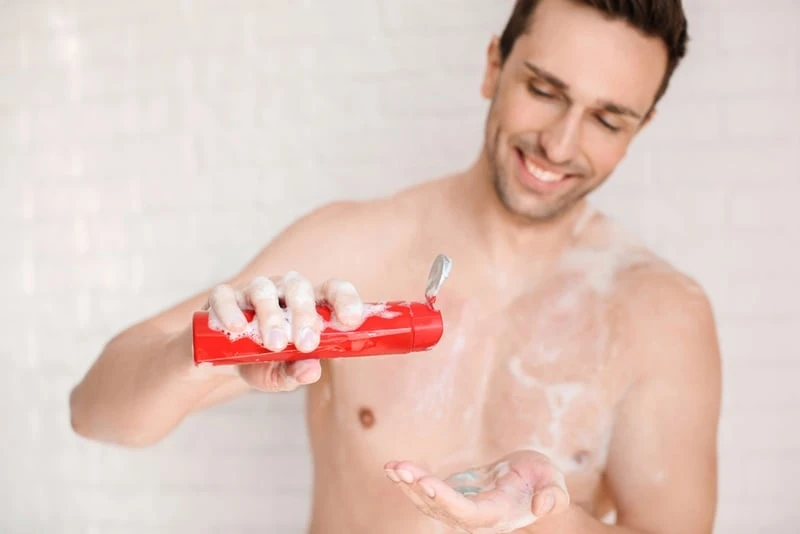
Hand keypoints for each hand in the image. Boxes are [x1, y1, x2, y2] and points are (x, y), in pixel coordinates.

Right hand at [204, 272, 363, 390]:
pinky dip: (231, 309)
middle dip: (304, 315)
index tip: (350, 321)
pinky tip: (237, 327)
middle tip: (306, 344)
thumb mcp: (279, 375)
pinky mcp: (223, 296)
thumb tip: (312, 370)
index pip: (332, 290)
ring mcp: (252, 291)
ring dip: (271, 316)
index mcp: (307, 304)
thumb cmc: (260, 362)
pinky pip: (226, 295)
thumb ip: (296, 373)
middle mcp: (283, 291)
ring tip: (275, 344)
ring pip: (264, 290)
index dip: (345, 300)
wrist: (219, 361)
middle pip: (299, 288)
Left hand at [384, 450, 569, 532]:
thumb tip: (543, 506)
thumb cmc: (542, 481)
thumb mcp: (554, 483)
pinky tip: (392, 467)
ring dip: (408, 485)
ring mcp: (459, 509)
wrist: (529, 482)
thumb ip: (553, 496)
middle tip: (402, 471)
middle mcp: (474, 518)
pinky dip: (408, 479)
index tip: (428, 482)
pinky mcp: (449, 496)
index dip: (447, 500)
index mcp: (497, 514)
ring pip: (428, 502)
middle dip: (420, 490)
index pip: (468, 513)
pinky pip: (424, 492)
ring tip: (391, 467)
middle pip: (442, 509)